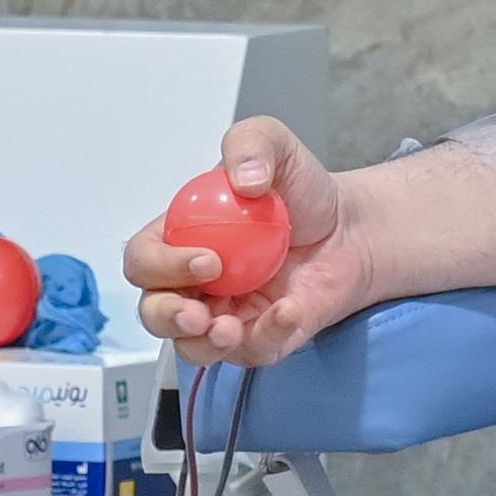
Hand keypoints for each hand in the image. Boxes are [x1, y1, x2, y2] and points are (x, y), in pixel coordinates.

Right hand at [123, 118, 369, 368]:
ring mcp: (222, 316)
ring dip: (203, 344)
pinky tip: (287, 313)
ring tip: (229, 330)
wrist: (351, 227)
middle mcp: (192, 284)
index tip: (206, 259)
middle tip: (200, 310)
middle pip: (153, 313)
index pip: (144, 260)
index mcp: (181, 239)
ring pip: (190, 348)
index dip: (161, 266)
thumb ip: (252, 142)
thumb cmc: (302, 192)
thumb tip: (244, 179)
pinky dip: (266, 337)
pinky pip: (251, 352)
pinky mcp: (258, 339)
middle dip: (167, 316)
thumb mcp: (276, 147)